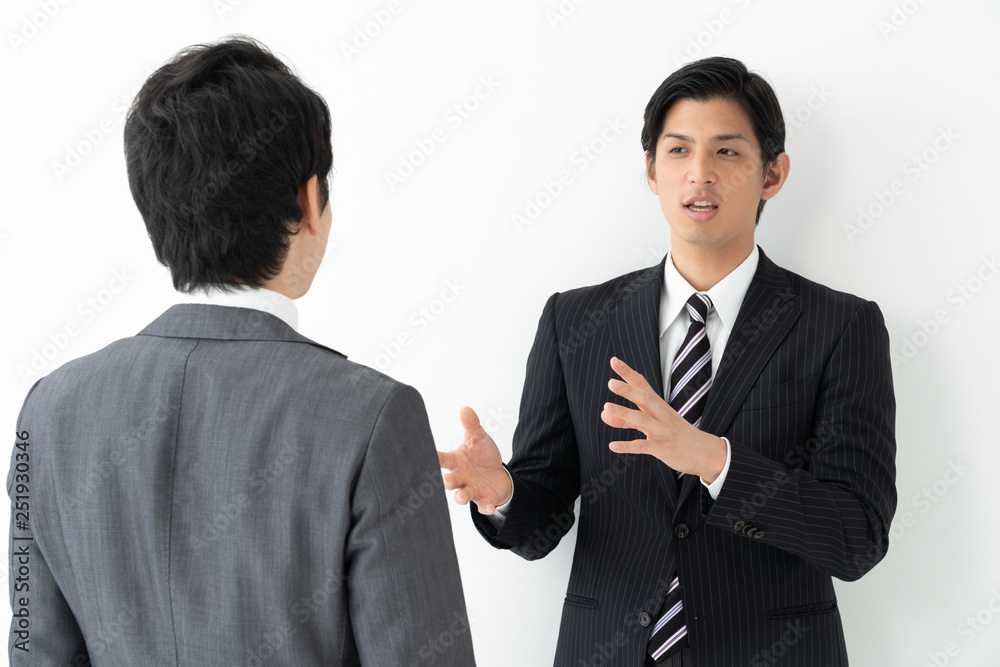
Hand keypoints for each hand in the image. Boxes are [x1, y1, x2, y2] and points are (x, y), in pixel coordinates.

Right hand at [438, 407, 512, 513]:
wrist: (498, 475)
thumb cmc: (482, 456)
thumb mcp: (478, 439)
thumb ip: (471, 426)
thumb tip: (465, 408)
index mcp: (456, 462)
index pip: (442, 459)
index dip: (433, 458)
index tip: (424, 456)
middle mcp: (460, 477)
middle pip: (449, 481)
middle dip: (447, 481)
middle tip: (445, 479)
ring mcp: (471, 489)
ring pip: (462, 495)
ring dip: (461, 496)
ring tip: (461, 496)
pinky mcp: (484, 499)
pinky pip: (483, 505)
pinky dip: (485, 507)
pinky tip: (489, 507)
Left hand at [600, 357, 725, 481]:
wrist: (705, 451)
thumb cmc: (676, 434)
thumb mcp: (652, 423)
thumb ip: (626, 418)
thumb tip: (604, 413)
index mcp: (658, 405)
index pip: (642, 384)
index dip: (628, 373)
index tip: (613, 361)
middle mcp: (661, 415)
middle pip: (644, 398)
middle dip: (628, 390)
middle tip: (611, 383)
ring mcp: (662, 431)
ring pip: (643, 420)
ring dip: (624, 413)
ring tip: (606, 408)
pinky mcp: (663, 448)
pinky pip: (644, 447)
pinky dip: (628, 446)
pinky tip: (613, 445)